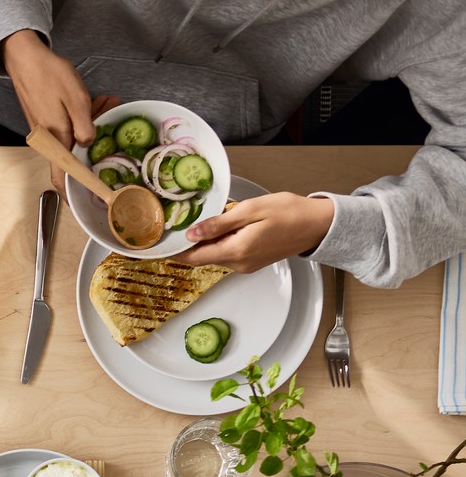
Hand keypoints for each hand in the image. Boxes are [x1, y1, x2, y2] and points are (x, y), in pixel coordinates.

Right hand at [2, 31, 116, 190]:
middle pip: (73, 155)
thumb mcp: (76, 99)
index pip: (62, 177)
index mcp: (55, 139)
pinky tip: (93, 103)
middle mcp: (49, 140)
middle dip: (95, 145)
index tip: (86, 201)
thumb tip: (88, 144)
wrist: (25, 59)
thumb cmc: (49, 76)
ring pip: (73, 139)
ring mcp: (47, 131)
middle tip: (111, 120)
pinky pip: (68, 127)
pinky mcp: (47, 121)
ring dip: (91, 126)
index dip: (73, 193)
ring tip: (106, 103)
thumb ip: (85, 126)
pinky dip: (82, 118)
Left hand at [172, 192, 334, 273]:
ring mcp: (245, 266)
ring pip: (215, 254)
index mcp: (235, 251)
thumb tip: (191, 235)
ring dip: (207, 241)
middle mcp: (238, 264)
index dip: (174, 252)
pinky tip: (225, 227)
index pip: (193, 258)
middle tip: (175, 225)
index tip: (158, 246)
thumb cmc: (288, 212)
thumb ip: (218, 224)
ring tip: (201, 221)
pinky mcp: (252, 262)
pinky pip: (228, 253)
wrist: (318, 225)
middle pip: (202, 256)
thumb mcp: (250, 211)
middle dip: (188, 244)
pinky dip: (221, 242)